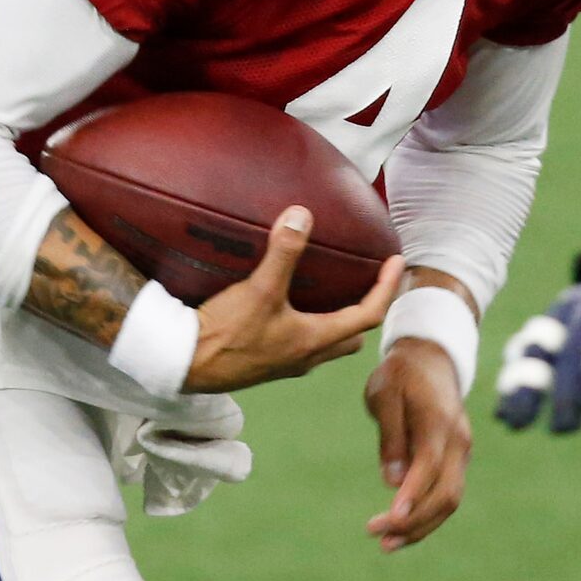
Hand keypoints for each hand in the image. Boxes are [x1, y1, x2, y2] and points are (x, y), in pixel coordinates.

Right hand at [185, 207, 402, 393]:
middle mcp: (307, 356)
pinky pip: (302, 344)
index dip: (387, 287)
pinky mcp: (266, 363)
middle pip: (353, 335)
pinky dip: (310, 324)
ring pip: (327, 342)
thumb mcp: (258, 289)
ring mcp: (286, 363)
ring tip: (333, 289)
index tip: (396, 262)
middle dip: (367, 309)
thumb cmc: (225, 334)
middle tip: (370, 281)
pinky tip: (291, 305)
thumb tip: (302, 215)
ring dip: (337, 319)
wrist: (184, 365)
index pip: (369, 314)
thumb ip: (283, 253)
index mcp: (315, 340)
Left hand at [364, 335, 471, 551]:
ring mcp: (462, 453)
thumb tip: (390, 481)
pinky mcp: (456, 461)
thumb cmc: (401, 374)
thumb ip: (389, 435)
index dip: (412, 496)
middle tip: (377, 536)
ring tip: (386, 545)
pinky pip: (446, 495)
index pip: (429, 466)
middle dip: (414, 521)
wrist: (432, 359)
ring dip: (420, 526)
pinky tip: (400, 531)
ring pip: (449, 500)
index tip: (390, 520)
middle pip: (446, 493)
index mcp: (439, 422)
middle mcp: (458, 442)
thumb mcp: (385, 393)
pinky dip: (426, 516)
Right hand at [492, 274, 580, 433]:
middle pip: (573, 340)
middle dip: (566, 385)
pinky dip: (515, 378)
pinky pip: (528, 348)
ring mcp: (567, 311)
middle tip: (565, 429)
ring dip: (525, 380)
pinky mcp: (551, 324)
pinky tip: (505, 414)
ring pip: (540, 342)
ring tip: (514, 423)